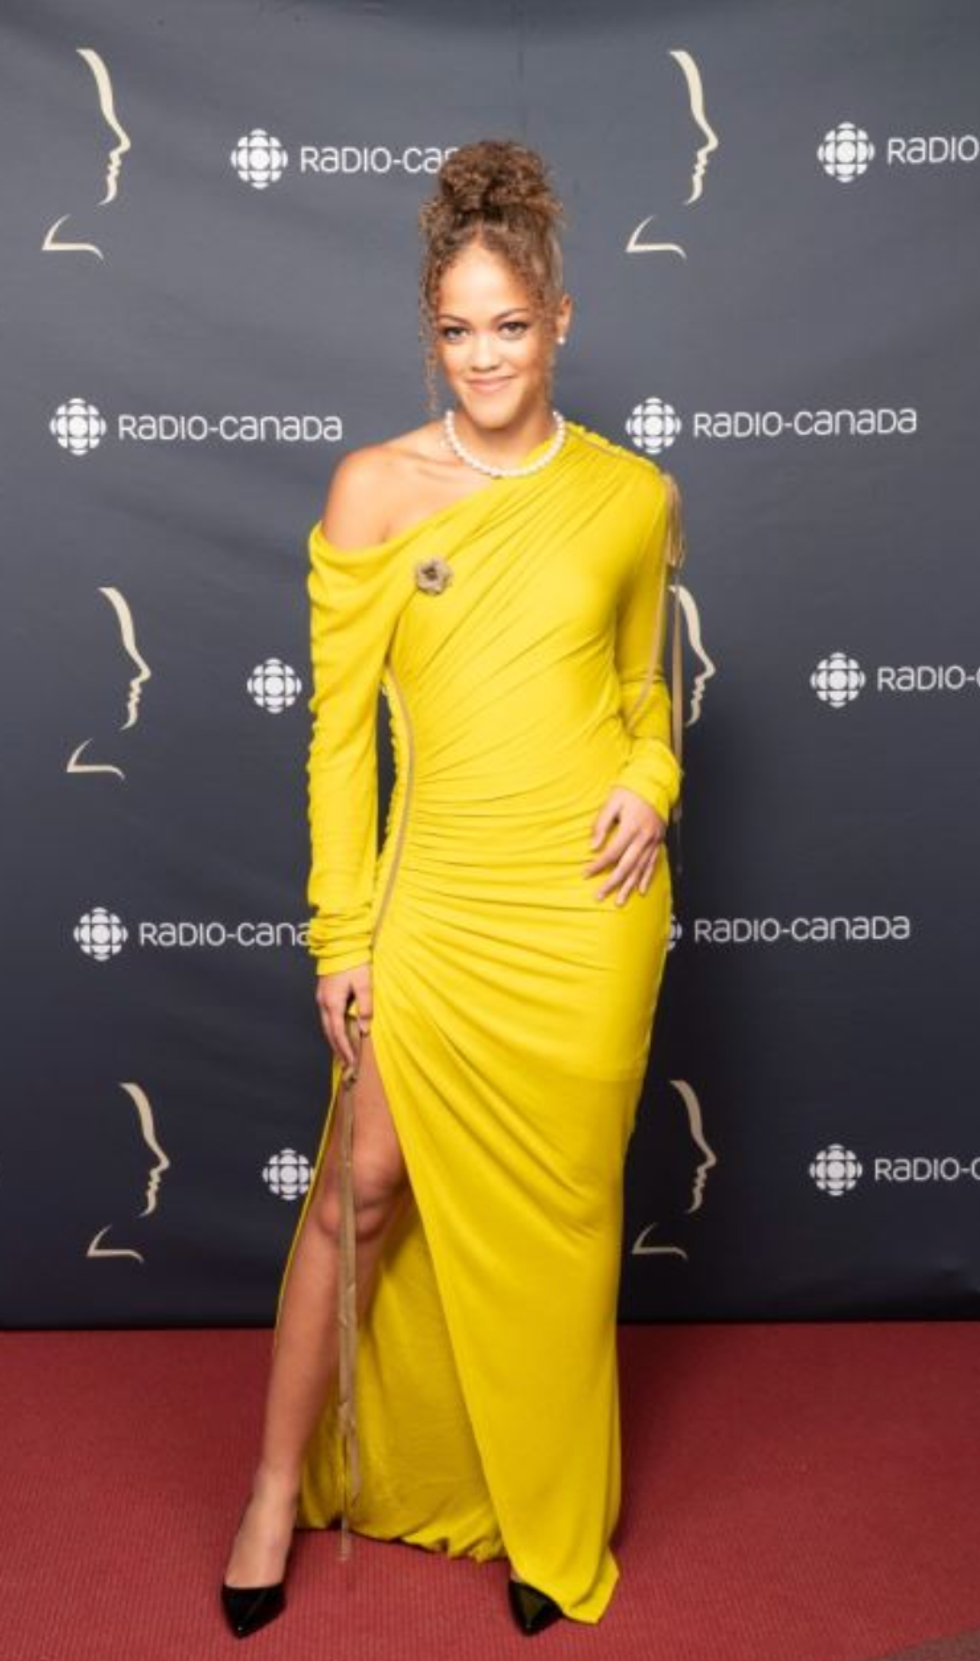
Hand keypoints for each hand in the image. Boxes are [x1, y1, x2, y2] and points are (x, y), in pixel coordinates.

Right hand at [316, 962, 372, 1070]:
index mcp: (333, 1003)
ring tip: (343, 1052)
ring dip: (335, 1040)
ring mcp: (321, 998)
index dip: (345, 1049)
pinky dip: (333, 1029)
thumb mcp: (364, 984)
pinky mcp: (324, 994)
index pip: (338, 1033)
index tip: (352, 1062)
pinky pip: (327, 1017)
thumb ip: (365, 1007)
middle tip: (347, 1064)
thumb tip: (364, 1028)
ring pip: (327, 1026)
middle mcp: (324, 1003)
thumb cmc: (354, 962)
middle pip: (329, 1033)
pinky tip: (340, 1032)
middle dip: (338, 1049)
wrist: (340, 944)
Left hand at [584, 786, 665, 904]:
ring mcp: (653, 842)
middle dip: (612, 883)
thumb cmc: (631, 790)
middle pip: (626, 866)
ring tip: (620, 901)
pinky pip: (653, 864)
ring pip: (640, 869)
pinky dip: (646, 878)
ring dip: (629, 887)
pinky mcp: (658, 842)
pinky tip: (641, 890)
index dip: (598, 865)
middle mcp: (644, 838)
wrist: (655, 783)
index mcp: (631, 827)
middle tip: (600, 896)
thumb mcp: (612, 802)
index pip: (612, 853)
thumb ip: (601, 824)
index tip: (586, 874)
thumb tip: (593, 846)